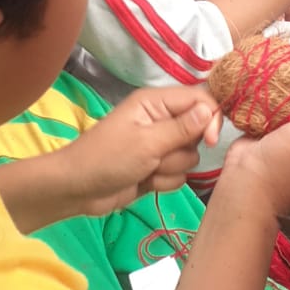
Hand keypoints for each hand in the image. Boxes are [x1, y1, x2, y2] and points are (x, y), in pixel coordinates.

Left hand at [64, 86, 221, 214]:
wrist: (78, 190)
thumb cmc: (107, 158)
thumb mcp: (147, 142)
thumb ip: (182, 128)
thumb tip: (210, 109)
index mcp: (155, 102)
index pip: (200, 99)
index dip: (210, 118)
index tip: (210, 141)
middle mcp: (161, 120)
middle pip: (198, 131)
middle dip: (182, 150)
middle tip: (158, 156)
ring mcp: (159, 146)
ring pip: (190, 157)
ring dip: (170, 168)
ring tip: (145, 170)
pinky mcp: (157, 168)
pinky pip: (180, 174)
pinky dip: (164, 181)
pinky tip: (145, 182)